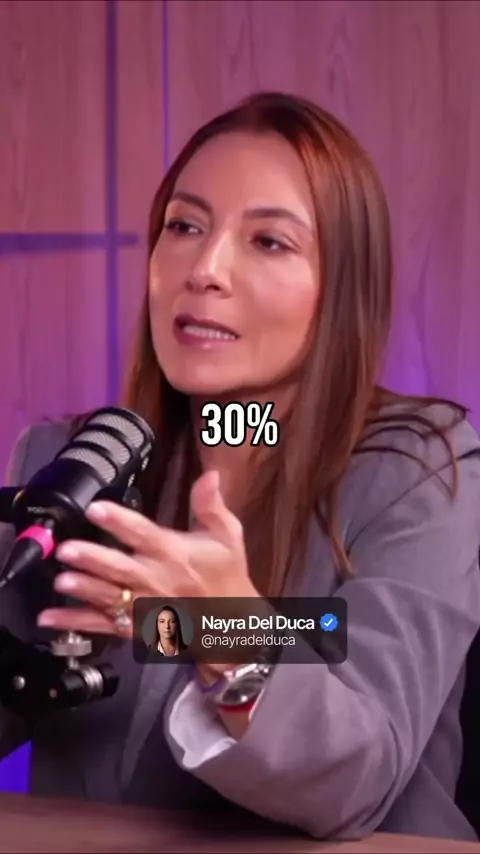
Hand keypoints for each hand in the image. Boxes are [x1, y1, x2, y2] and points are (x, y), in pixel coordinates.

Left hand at [37, 470, 259, 636]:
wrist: (230, 624)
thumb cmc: (226, 575)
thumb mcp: (228, 536)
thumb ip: (211, 504)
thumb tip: (210, 474)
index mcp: (174, 553)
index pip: (143, 534)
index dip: (119, 521)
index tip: (96, 508)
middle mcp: (156, 579)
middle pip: (121, 568)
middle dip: (94, 559)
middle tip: (67, 549)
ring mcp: (144, 606)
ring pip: (110, 598)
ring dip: (85, 590)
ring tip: (61, 581)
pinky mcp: (135, 627)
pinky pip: (103, 625)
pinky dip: (75, 622)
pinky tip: (49, 617)